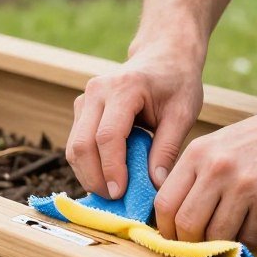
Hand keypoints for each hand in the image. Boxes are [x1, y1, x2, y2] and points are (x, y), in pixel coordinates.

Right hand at [66, 49, 203, 198]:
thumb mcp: (183, 114)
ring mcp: (84, 99)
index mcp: (123, 88)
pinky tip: (107, 178)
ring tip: (112, 192)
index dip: (111, 169)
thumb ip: (168, 149)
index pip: (108, 136)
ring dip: (88, 175)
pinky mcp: (81, 109)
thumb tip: (155, 186)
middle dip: (95, 178)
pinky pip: (76, 144)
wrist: (162, 56)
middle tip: (115, 200)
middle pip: (82, 144)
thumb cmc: (176, 83)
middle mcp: (96, 91)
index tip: (122, 194)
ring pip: (73, 147)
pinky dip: (88, 165)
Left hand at [154, 100, 256, 246]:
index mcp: (197, 154)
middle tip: (199, 246)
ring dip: (221, 244)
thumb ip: (191, 177)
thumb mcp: (214, 147)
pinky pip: (249, 238)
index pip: (165, 203)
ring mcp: (245, 185)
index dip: (165, 228)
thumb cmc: (255, 141)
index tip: (173, 236)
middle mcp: (217, 169)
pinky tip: (251, 229)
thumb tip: (169, 219)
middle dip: (190, 243)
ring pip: (218, 236)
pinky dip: (247, 242)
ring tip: (228, 236)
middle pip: (187, 224)